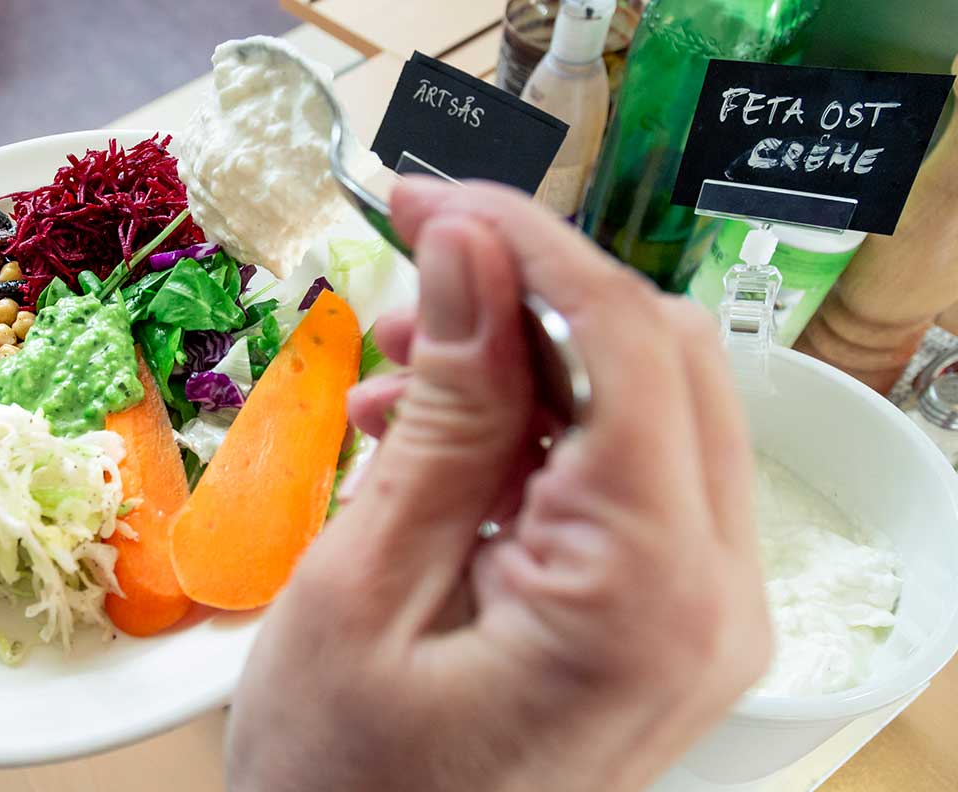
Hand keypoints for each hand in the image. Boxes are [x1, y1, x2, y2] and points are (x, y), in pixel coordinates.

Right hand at [226, 179, 771, 791]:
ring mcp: (698, 612)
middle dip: (531, 297)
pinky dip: (531, 434)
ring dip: (524, 364)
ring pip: (643, 408)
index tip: (427, 197)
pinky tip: (427, 442)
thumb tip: (469, 252)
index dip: (528, 244)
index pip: (629, 343)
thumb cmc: (339, 782)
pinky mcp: (662, 620)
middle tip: (409, 278)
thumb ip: (446, 415)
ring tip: (392, 380)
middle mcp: (713, 598)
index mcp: (650, 593)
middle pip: (660, 361)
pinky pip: (619, 479)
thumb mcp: (365, 588)